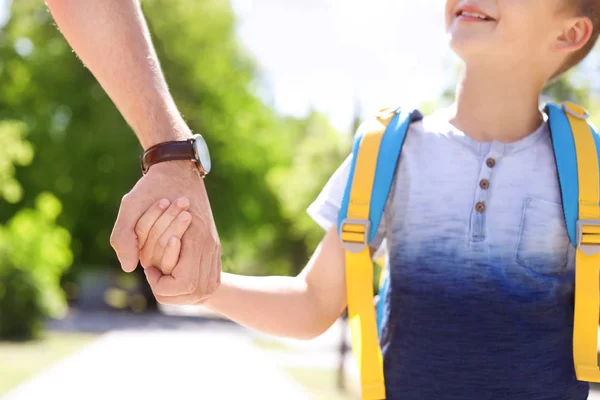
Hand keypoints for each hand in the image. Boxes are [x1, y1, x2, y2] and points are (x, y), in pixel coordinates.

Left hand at [110, 160, 220, 303]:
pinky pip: (209, 280)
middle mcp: (210, 246)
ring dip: (182, 292)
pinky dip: (192, 285)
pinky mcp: (213, 248)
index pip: (184, 284)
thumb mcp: (130, 205)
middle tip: (154, 273)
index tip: (147, 267)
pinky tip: (174, 273)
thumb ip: (124, 236)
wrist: (179, 169)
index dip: (161, 284)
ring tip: (164, 275)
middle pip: (197, 292)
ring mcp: (214, 248)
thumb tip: (130, 267)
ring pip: (206, 289)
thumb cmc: (153, 186)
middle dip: (170, 292)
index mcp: (195, 237)